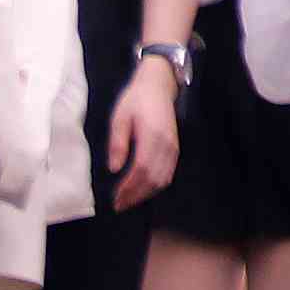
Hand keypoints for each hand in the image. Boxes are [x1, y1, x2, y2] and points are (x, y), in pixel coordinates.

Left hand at [102, 59, 179, 212]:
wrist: (159, 84)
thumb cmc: (136, 99)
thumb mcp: (120, 117)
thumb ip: (117, 143)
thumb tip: (114, 169)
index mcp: (151, 135)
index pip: (140, 170)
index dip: (128, 187)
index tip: (115, 198)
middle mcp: (166, 144)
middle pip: (152, 179)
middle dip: (135, 195)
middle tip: (119, 205)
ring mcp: (173, 147)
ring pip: (163, 179)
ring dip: (146, 193)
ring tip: (129, 201)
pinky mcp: (175, 147)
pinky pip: (168, 173)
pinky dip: (156, 185)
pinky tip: (144, 189)